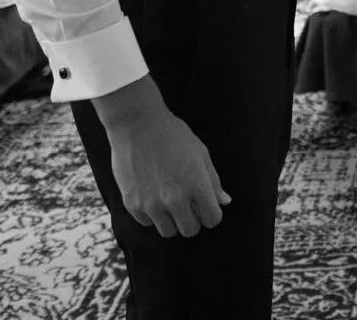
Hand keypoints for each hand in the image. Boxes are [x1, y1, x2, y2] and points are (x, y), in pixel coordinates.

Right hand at [94, 77, 229, 237]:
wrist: (137, 125)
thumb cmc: (173, 135)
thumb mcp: (200, 153)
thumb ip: (213, 181)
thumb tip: (224, 202)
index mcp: (196, 185)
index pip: (212, 219)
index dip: (211, 214)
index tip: (205, 207)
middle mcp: (175, 199)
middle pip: (190, 230)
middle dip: (193, 220)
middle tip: (187, 206)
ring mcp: (151, 204)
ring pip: (168, 231)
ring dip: (171, 220)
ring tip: (168, 201)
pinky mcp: (132, 204)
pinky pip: (147, 223)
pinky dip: (151, 215)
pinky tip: (151, 196)